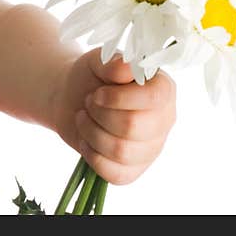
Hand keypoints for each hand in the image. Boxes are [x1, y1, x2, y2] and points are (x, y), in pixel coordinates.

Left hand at [53, 47, 175, 185]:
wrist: (71, 99)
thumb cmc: (91, 77)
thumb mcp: (98, 61)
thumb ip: (113, 63)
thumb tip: (126, 69)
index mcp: (163, 89)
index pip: (154, 98)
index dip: (119, 98)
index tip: (97, 94)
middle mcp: (163, 120)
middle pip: (133, 126)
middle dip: (100, 114)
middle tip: (89, 102)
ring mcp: (151, 148)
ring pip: (121, 151)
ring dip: (91, 132)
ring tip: (83, 118)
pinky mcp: (133, 170)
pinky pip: (114, 174)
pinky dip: (91, 155)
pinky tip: (86, 140)